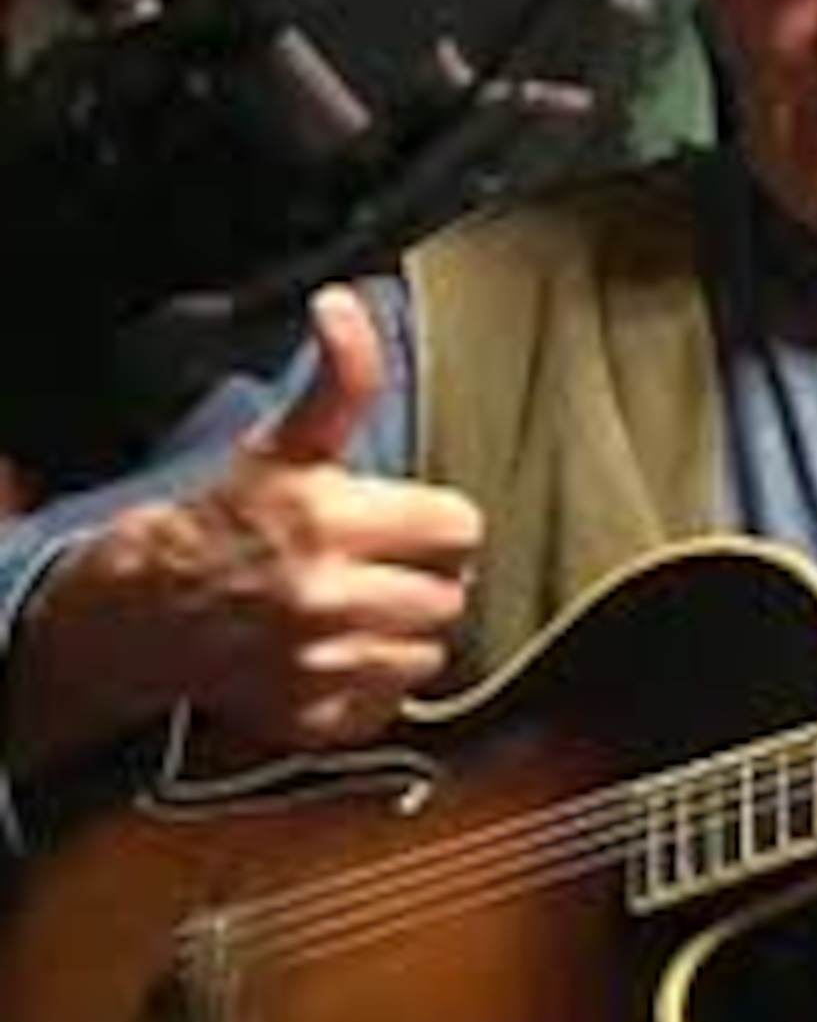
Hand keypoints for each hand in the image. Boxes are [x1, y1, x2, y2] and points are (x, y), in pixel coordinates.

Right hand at [11, 285, 483, 772]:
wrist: (149, 610)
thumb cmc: (231, 517)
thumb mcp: (288, 444)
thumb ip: (341, 379)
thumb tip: (342, 303)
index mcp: (329, 521)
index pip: (461, 529)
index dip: (436, 522)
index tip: (401, 522)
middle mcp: (326, 597)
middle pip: (452, 593)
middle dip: (423, 576)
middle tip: (376, 566)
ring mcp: (319, 664)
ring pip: (429, 649)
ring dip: (404, 630)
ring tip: (358, 608)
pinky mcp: (313, 718)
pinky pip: (392, 699)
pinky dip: (374, 681)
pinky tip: (338, 652)